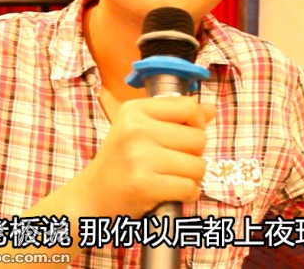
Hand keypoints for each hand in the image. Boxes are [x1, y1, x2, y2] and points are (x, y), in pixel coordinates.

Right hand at [83, 95, 215, 218]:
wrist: (92, 197)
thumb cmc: (120, 160)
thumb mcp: (140, 129)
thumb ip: (175, 117)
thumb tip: (211, 109)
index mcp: (135, 109)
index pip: (188, 107)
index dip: (196, 122)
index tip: (185, 135)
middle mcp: (137, 129)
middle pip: (197, 137)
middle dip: (195, 154)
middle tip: (176, 162)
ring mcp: (140, 157)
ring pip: (197, 164)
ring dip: (193, 176)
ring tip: (175, 178)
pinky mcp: (144, 185)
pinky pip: (189, 187)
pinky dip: (188, 193)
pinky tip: (174, 193)